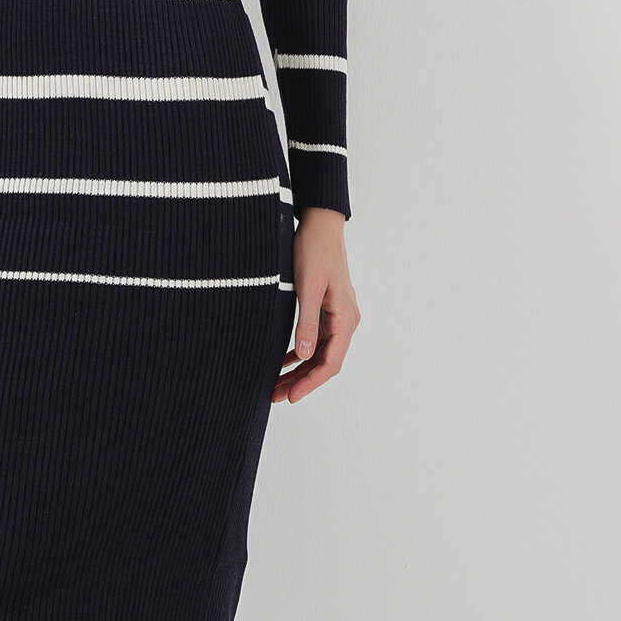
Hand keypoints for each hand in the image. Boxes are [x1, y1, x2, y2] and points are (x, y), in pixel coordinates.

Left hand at [273, 207, 360, 403]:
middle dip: (301, 380)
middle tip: (275, 395)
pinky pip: (315, 338)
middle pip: (324, 361)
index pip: (330, 363)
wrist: (320, 224)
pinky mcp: (326, 308)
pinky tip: (283, 360)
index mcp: (345, 319)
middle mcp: (345, 320)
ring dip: (299, 369)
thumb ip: (306, 323)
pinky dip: (300, 351)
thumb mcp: (308, 288)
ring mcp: (336, 315)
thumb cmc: (315, 251)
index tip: (290, 397)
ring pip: (318, 352)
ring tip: (276, 383)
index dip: (310, 382)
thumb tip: (304, 356)